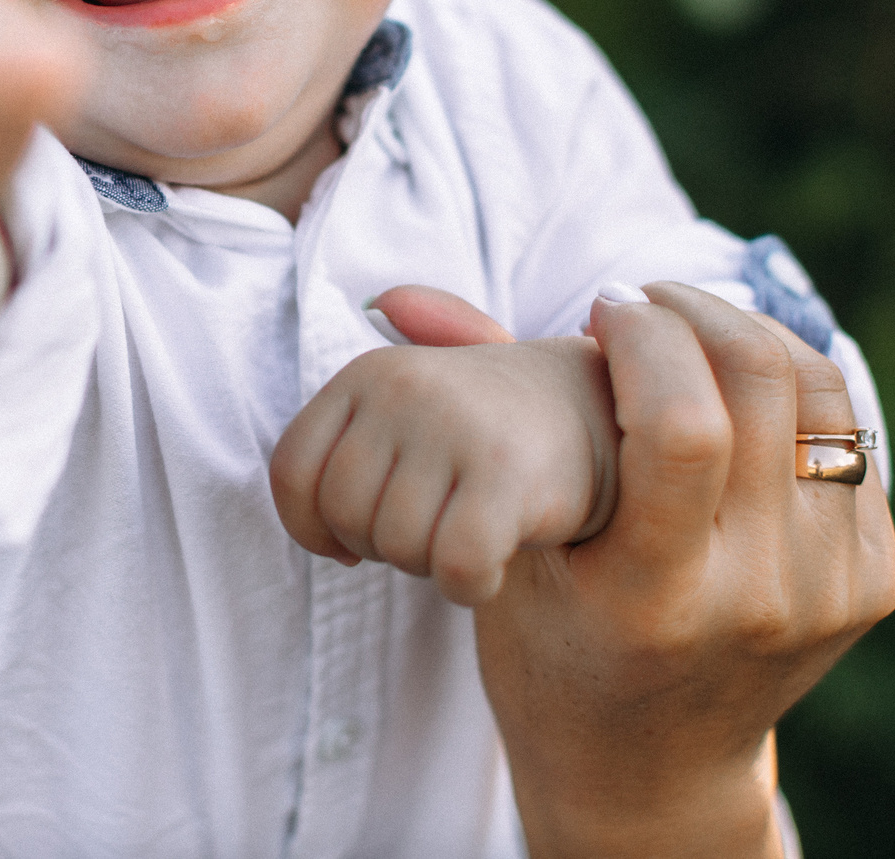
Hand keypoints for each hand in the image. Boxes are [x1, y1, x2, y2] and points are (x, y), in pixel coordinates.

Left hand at [268, 289, 615, 606]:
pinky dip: (472, 586)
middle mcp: (406, 387)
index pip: (291, 473)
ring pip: (397, 549)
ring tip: (468, 529)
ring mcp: (456, 426)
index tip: (351, 542)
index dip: (312, 527)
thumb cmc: (488, 428)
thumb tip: (374, 308)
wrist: (603, 415)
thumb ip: (359, 407)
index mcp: (369, 372)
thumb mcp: (416, 397)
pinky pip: (456, 569)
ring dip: (431, 566)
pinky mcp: (508, 475)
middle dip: (382, 547)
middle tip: (433, 526)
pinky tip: (496, 561)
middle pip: (343, 518)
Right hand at [473, 281, 894, 858]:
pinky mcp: (871, 583)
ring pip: (820, 393)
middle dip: (693, 310)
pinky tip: (732, 389)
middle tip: (641, 306)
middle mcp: (759, 598)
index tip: (600, 312)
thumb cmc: (553, 648)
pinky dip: (791, 389)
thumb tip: (400, 292)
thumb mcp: (506, 555)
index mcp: (657, 598)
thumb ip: (467, 422)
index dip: (646, 336)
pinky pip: (849, 437)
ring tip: (687, 329)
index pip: (686, 425)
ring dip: (748, 332)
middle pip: (762, 384)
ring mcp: (827, 593)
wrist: (650, 775)